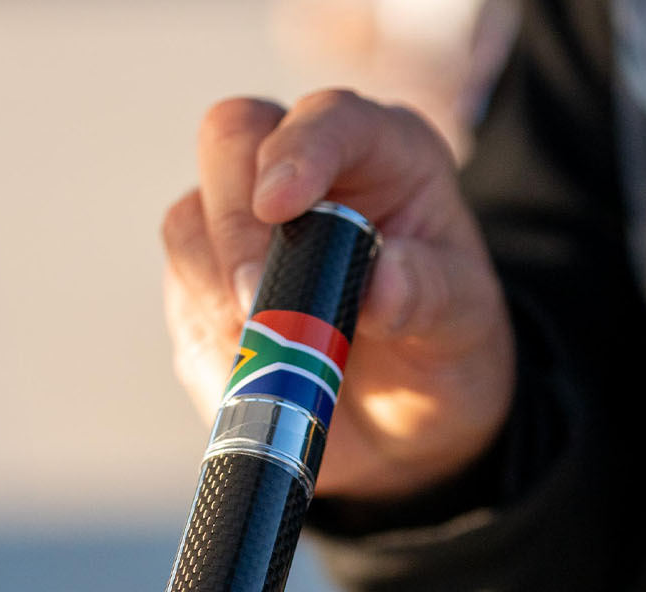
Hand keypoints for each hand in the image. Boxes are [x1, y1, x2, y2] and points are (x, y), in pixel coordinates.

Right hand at [162, 90, 515, 500]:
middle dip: (237, 220)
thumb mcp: (462, 325)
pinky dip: (208, 333)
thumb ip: (430, 296)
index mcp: (383, 154)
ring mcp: (247, 223)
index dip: (298, 149)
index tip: (279, 205)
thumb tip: (384, 282)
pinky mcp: (209, 282)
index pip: (331, 117)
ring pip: (190, 219)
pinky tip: (252, 366)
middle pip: (232, 139)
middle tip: (256, 296)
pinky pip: (183, 292)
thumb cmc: (443, 349)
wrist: (408, 420)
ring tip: (267, 346)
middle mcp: (307, 171)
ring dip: (214, 286)